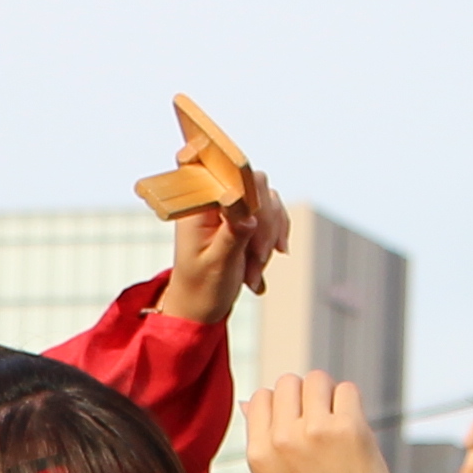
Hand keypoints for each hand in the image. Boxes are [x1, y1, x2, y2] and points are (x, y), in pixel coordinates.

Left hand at [157, 164, 291, 322]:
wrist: (202, 306)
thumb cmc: (201, 286)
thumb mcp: (217, 264)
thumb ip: (232, 235)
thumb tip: (249, 214)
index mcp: (198, 205)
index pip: (212, 166)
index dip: (230, 167)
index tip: (247, 190)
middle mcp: (215, 199)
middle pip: (252, 183)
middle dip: (264, 222)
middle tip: (258, 259)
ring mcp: (233, 205)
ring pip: (268, 200)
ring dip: (269, 237)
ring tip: (253, 274)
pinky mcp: (248, 215)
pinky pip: (274, 214)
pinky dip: (275, 239)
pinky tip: (262, 268)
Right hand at [246, 370, 397, 472]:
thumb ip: (262, 438)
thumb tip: (249, 401)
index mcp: (259, 453)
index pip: (262, 396)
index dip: (283, 406)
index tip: (299, 428)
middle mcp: (282, 439)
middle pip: (289, 381)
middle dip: (306, 397)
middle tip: (321, 428)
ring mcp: (314, 431)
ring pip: (318, 379)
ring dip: (330, 397)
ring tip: (337, 429)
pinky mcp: (348, 427)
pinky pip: (347, 389)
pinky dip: (353, 406)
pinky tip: (354, 433)